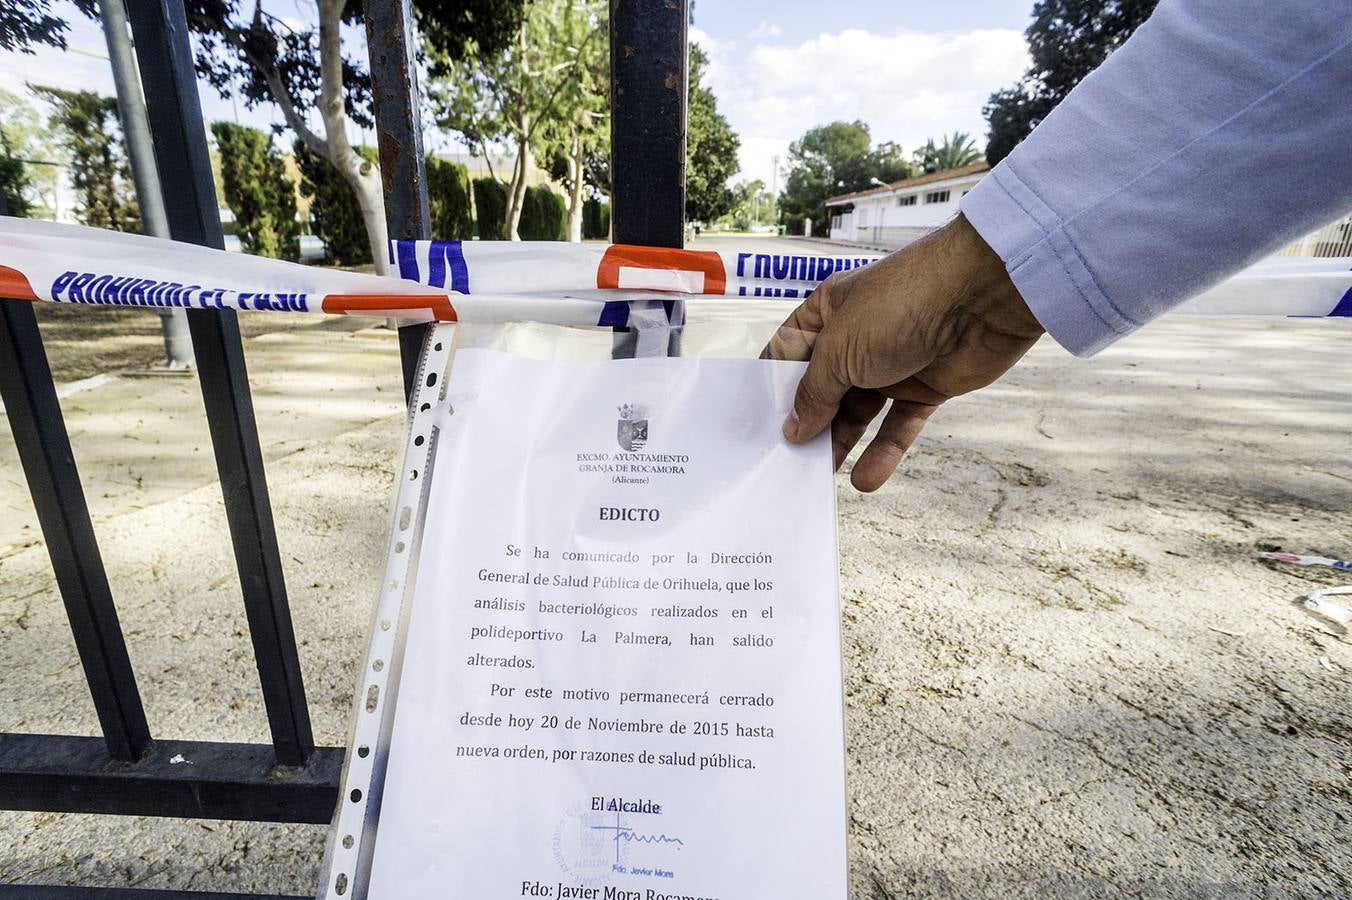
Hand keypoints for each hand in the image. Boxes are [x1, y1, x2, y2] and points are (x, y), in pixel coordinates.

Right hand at [763, 213, 1043, 491]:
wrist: (982, 298)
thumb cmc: (901, 305)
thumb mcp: (839, 350)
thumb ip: (814, 393)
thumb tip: (793, 428)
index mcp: (829, 312)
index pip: (790, 353)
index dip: (775, 387)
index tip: (760, 424)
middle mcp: (858, 337)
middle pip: (824, 389)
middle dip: (809, 423)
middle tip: (788, 460)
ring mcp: (893, 363)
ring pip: (859, 412)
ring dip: (842, 443)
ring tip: (821, 476)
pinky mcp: (927, 387)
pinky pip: (899, 425)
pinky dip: (884, 452)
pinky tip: (866, 479)